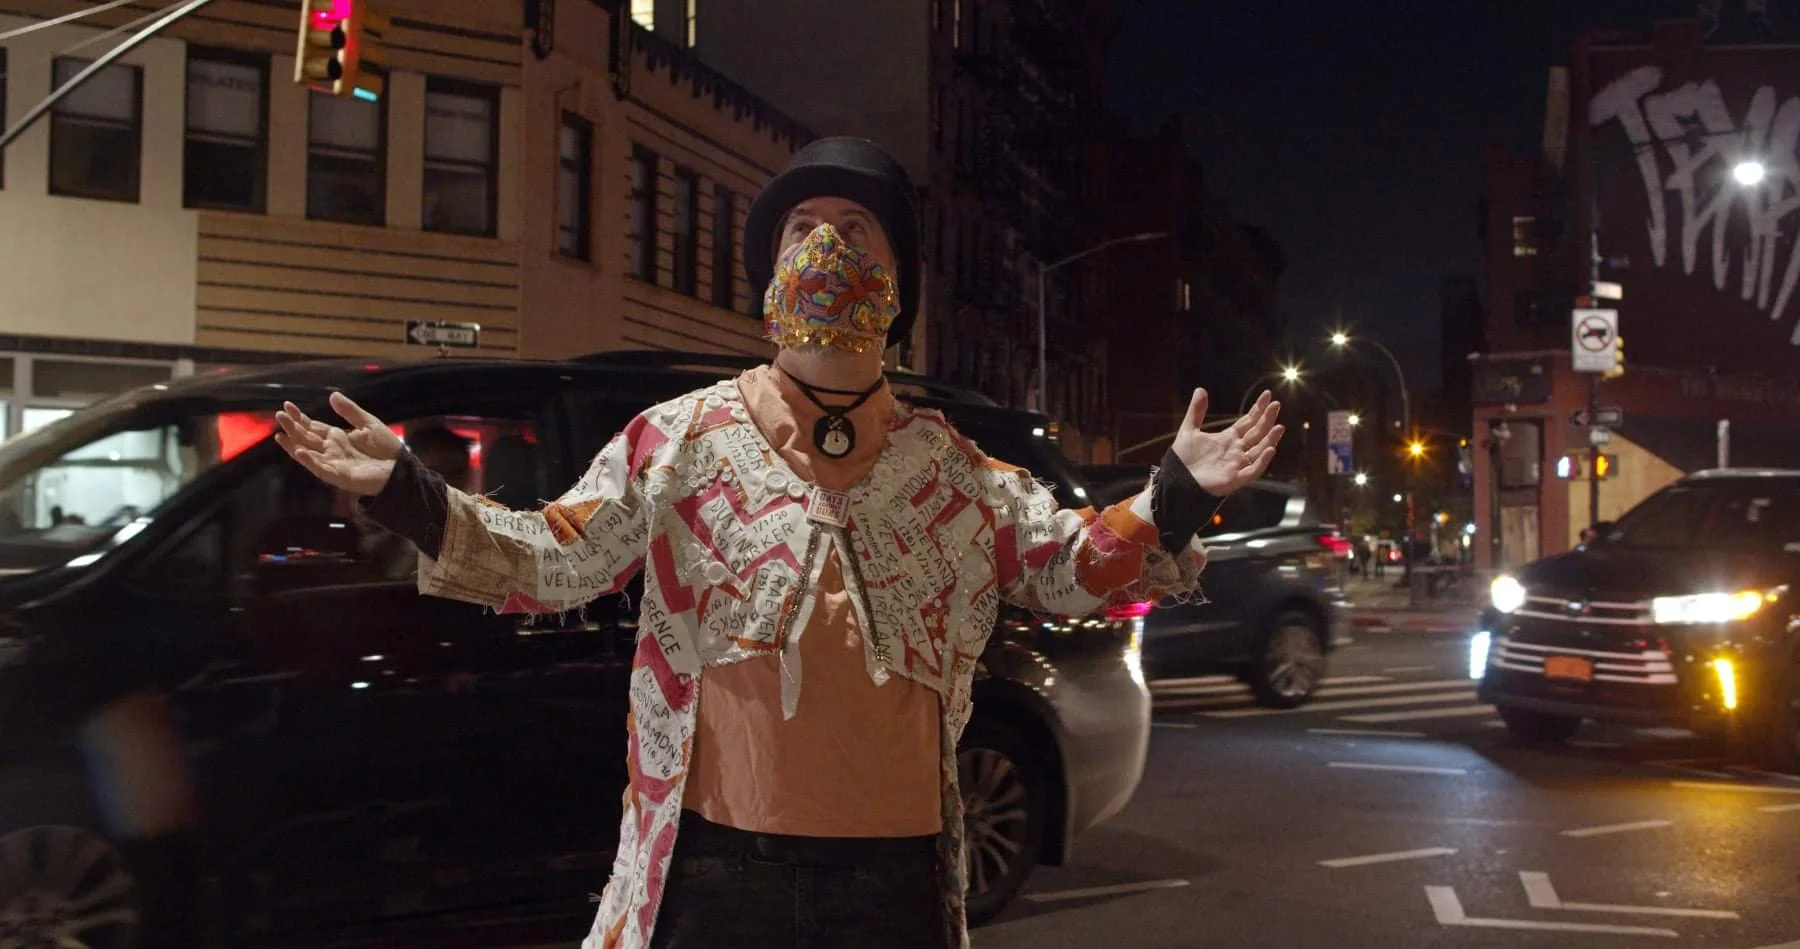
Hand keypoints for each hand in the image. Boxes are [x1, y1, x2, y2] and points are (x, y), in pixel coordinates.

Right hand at [274, 392, 404, 496]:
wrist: (401, 468)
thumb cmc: (387, 448)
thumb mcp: (368, 424)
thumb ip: (350, 412)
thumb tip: (332, 396)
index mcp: (337, 437)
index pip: (312, 427)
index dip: (299, 418)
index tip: (287, 406)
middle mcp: (331, 450)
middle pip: (306, 438)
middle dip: (292, 427)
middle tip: (279, 415)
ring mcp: (333, 464)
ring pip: (308, 453)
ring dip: (294, 444)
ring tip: (280, 433)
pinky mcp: (340, 476)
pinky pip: (321, 469)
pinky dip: (310, 461)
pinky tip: (299, 451)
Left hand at [1171, 388, 1284, 495]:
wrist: (1176, 480)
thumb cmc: (1183, 458)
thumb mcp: (1189, 430)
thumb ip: (1196, 411)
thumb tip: (1200, 389)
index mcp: (1228, 438)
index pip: (1248, 422)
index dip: (1258, 409)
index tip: (1267, 396)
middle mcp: (1236, 450)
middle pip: (1257, 433)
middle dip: (1267, 419)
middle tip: (1276, 405)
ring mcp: (1237, 465)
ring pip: (1259, 451)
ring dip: (1270, 439)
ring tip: (1279, 426)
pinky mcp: (1234, 479)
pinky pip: (1252, 471)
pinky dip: (1262, 461)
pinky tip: (1270, 450)